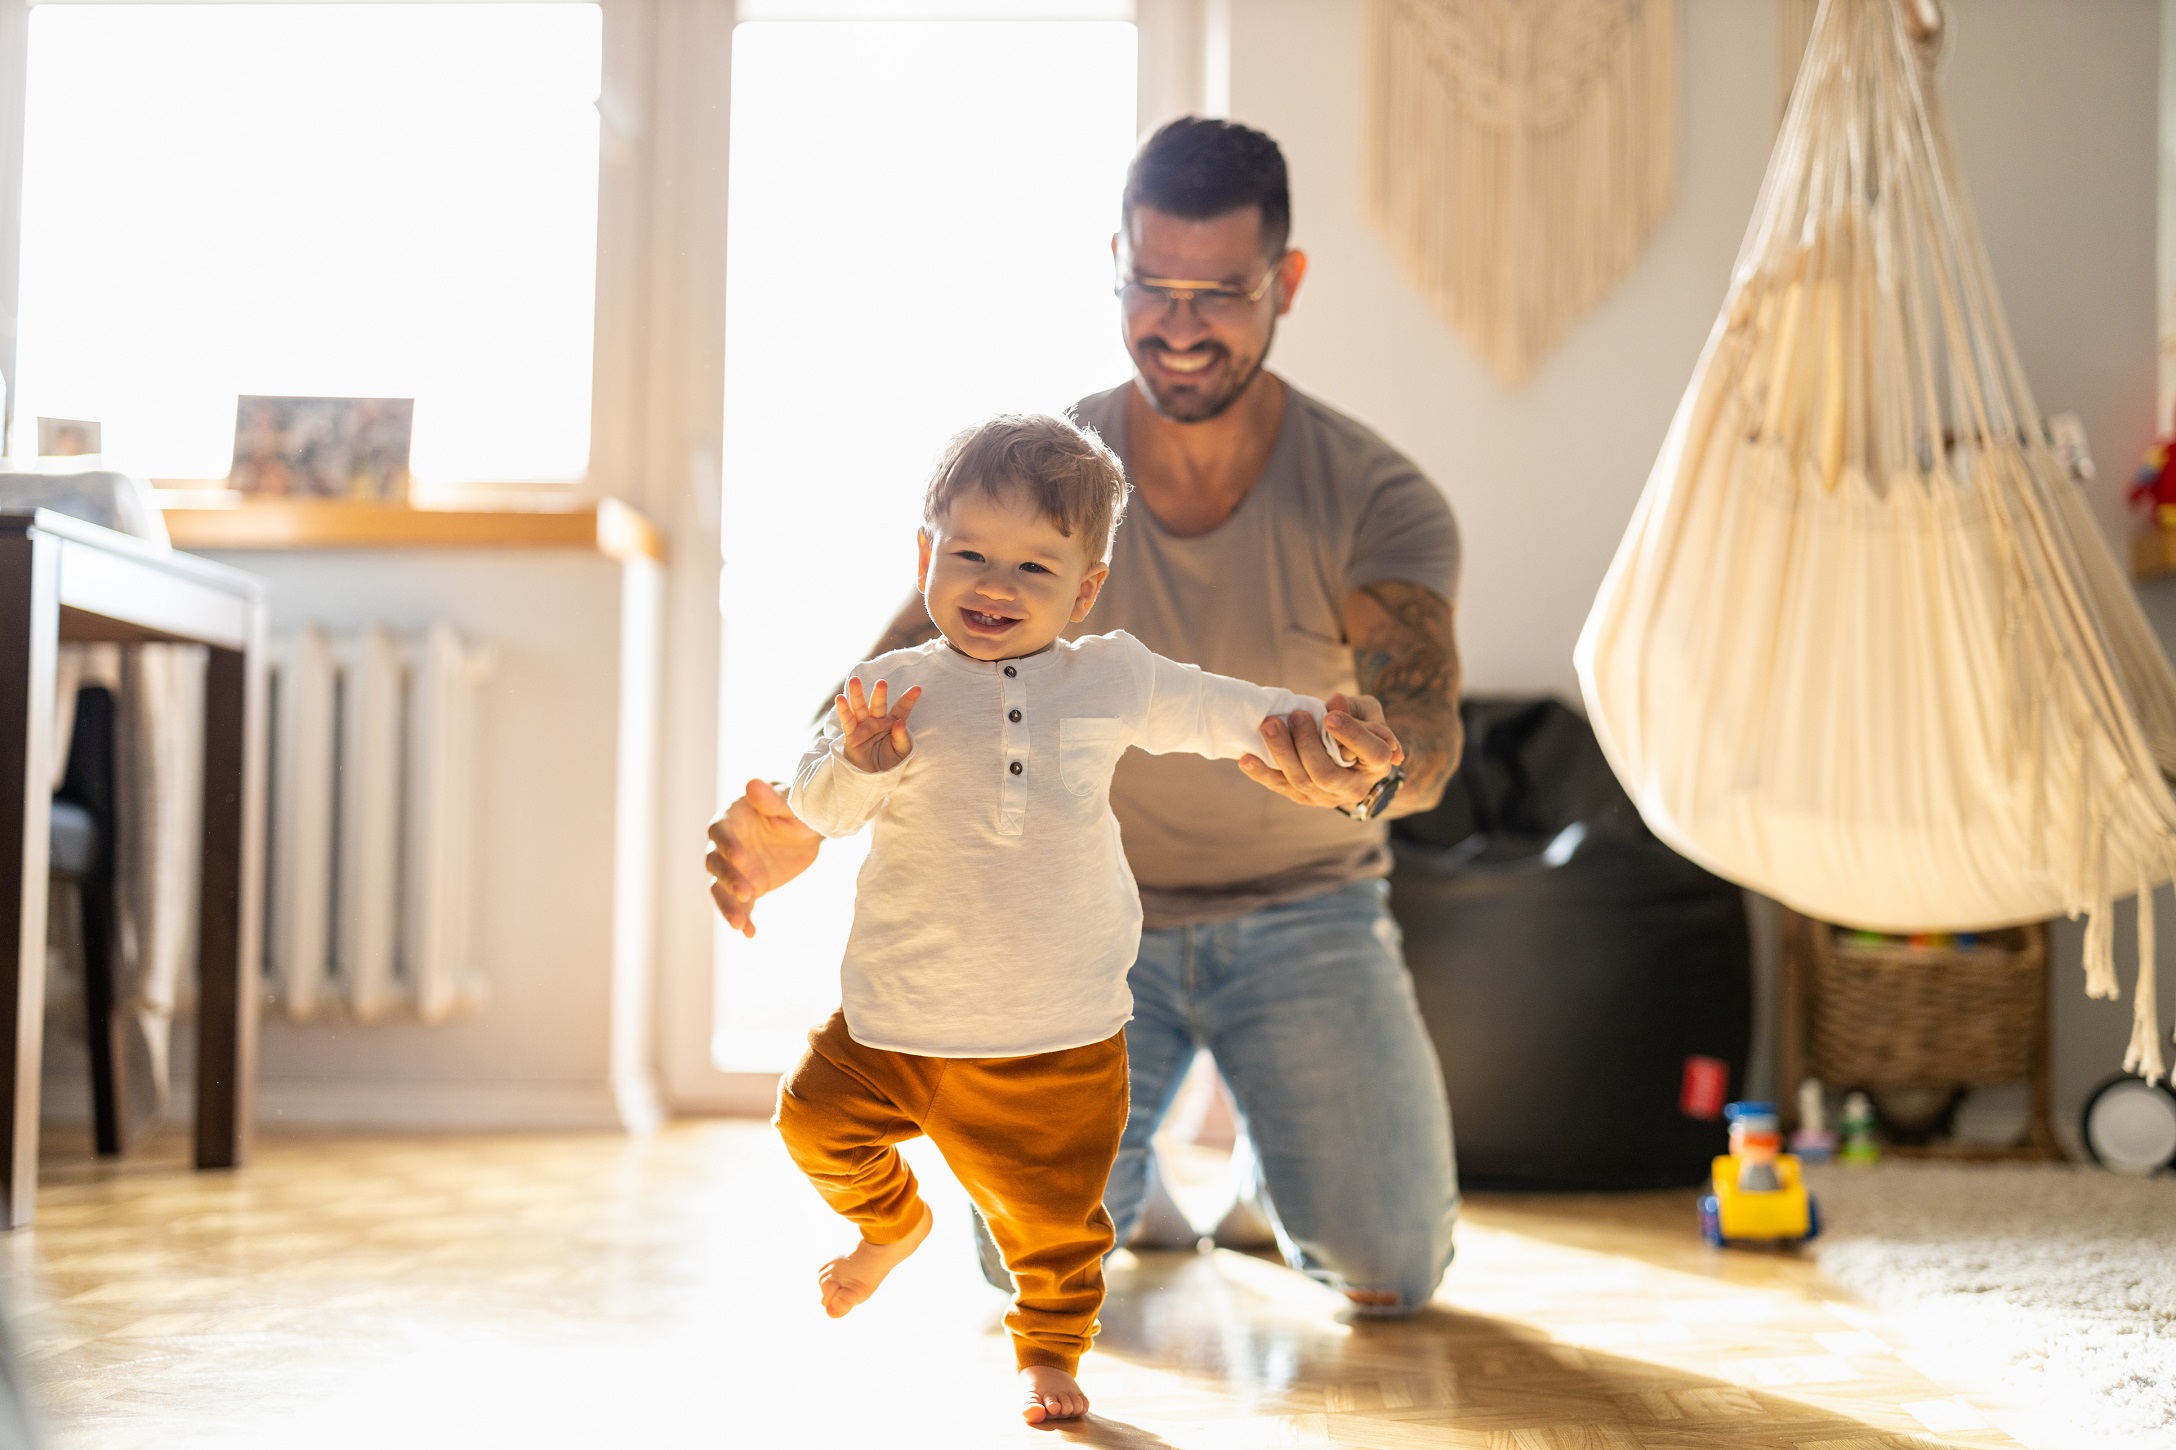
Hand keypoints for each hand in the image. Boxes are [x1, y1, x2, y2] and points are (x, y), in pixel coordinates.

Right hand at [706, 779, 822, 938]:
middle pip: (715, 863)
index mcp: (733, 818)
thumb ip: (773, 800)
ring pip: (721, 889)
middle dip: (727, 878)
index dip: (727, 844)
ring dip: (727, 905)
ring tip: (739, 924)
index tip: (740, 857)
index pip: (719, 832)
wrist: (810, 830)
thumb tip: (752, 784)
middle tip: (745, 892)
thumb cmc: (799, 808)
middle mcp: (728, 846)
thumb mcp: (793, 804)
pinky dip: (743, 918)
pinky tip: (749, 933)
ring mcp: (736, 869)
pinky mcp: (747, 888)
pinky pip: (740, 906)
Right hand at [834, 676, 921, 773]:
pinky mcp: (852, 736)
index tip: (917, 689)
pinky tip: (840, 699)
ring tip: (854, 680)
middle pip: (878, 705)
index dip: (908, 699)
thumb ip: (902, 738)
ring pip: (859, 708)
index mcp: (893, 723)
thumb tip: (900, 722)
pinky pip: (847, 722)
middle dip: (879, 694)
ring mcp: (864, 727)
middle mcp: (878, 721)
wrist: (876, 779)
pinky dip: (843, 710)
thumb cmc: (891, 763)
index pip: (902, 709)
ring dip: (856, 694)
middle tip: (882, 684)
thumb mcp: (902, 752)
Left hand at [1236, 692, 1403, 810]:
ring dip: (1281, 754)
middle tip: (1295, 715)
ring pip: (1301, 782)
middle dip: (1306, 744)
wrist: (1351, 757)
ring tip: (1269, 725)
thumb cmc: (1361, 725)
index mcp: (1378, 763)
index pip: (1372, 752)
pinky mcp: (1304, 797)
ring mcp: (1327, 797)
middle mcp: (1355, 787)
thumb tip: (1334, 701)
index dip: (1352, 735)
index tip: (1331, 716)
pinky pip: (1281, 787)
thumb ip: (1354, 707)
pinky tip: (1246, 759)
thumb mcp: (1366, 711)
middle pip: (1326, 774)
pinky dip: (1262, 773)